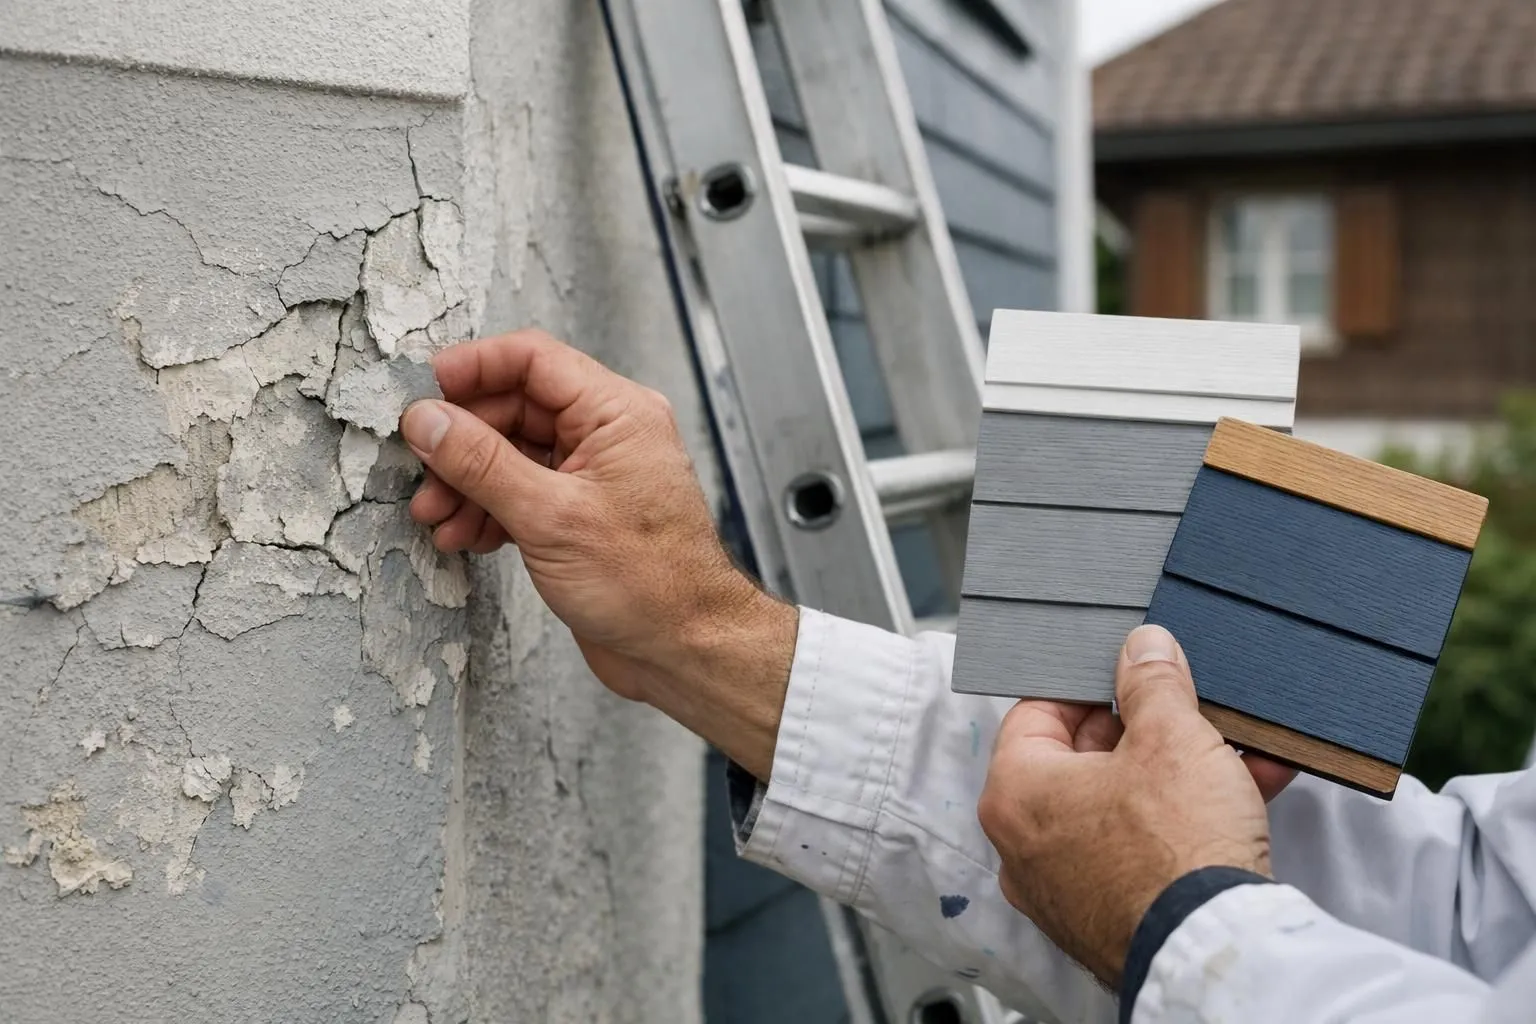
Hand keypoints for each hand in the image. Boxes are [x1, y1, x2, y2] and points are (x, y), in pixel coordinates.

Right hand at [401, 330, 796, 777]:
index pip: (532, 360)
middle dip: (461, 443)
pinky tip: (465, 537)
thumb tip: (427, 420)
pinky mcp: (580, 514)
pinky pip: (522, 491)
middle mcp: (608, 434)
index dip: (472, 369)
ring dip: (467, 483)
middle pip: (514, 408)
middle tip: (422, 479)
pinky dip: (488, 509)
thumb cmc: (647, 583)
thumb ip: (481, 463)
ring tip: (437, 520)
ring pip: (512, 454)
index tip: (422, 395)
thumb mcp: (549, 517)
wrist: (683, 649)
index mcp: (617, 412)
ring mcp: (593, 474)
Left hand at [977, 625, 1294, 986]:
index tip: (1127, 670)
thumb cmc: (1175, 849)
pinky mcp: (1110, 916)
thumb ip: (1152, 682)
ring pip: (1121, 805)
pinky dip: (1187, 818)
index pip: (1037, 713)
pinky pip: (1144, 849)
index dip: (1088, 684)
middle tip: (1185, 705)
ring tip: (1233, 744)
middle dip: (1144, 729)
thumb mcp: (1172, 737)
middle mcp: (1025, 845)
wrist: (1214, 951)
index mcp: (1015, 793)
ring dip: (1178, 771)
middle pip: (1080, 760)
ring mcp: (1064, 887)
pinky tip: (1248, 787)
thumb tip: (1144, 647)